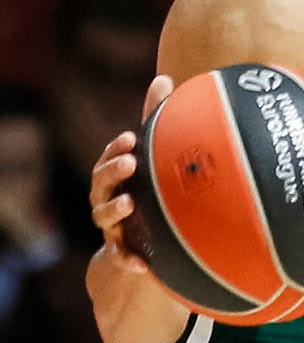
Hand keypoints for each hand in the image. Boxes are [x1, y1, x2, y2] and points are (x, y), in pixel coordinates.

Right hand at [88, 74, 173, 272]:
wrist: (146, 240)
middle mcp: (110, 198)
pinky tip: (144, 264)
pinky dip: (130, 261)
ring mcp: (115, 225)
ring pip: (105, 217)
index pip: (111, 157)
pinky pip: (123, 258)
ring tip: (130, 204)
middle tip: (129, 163)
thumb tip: (163, 77)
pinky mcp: (125, 251)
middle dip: (112, 172)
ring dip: (115, 210)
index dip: (116, 149)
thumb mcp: (154, 154)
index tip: (130, 139)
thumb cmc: (149, 187)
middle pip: (101, 184)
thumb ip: (157, 120)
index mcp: (118, 175)